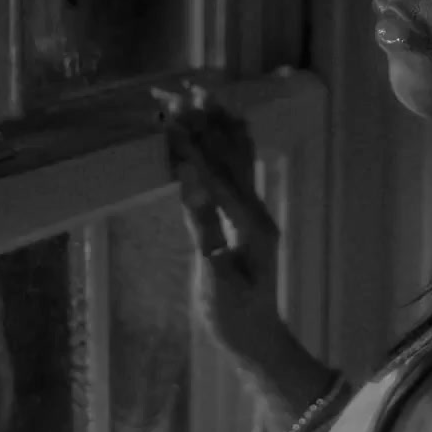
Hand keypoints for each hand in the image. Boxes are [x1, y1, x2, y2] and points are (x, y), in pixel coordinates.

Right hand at [153, 82, 288, 364]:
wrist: (257, 341)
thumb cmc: (233, 319)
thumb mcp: (214, 279)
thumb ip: (204, 228)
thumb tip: (190, 183)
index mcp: (250, 226)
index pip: (218, 176)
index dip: (194, 146)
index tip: (173, 118)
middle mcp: (258, 212)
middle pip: (230, 157)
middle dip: (206, 123)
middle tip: (182, 90)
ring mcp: (256, 215)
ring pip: (238, 159)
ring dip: (219, 125)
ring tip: (204, 92)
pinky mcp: (248, 220)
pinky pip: (238, 172)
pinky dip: (229, 144)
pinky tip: (226, 126)